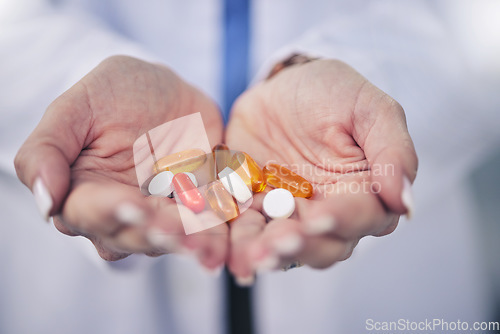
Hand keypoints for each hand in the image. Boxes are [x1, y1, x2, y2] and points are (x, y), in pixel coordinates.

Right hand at [15, 56, 227, 269]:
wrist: (166, 90)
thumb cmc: (113, 93)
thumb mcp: (76, 107)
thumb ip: (48, 150)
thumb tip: (44, 202)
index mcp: (84, 193)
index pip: (88, 212)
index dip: (107, 211)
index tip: (127, 203)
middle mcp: (122, 212)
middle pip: (134, 234)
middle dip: (155, 233)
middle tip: (173, 229)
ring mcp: (163, 213)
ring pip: (174, 237)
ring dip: (190, 242)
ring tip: (206, 247)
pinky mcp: (198, 206)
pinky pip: (209, 223)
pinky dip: (219, 231)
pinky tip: (227, 237)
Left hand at [225, 59, 417, 278]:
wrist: (282, 88)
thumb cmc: (333, 94)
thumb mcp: (368, 108)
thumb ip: (392, 150)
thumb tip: (406, 202)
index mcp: (364, 192)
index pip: (362, 217)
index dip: (343, 220)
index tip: (321, 216)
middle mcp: (329, 211)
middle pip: (323, 244)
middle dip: (301, 246)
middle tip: (279, 242)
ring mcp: (290, 214)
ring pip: (283, 245)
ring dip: (267, 252)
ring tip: (251, 255)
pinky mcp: (255, 208)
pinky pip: (246, 228)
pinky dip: (236, 239)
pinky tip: (227, 248)